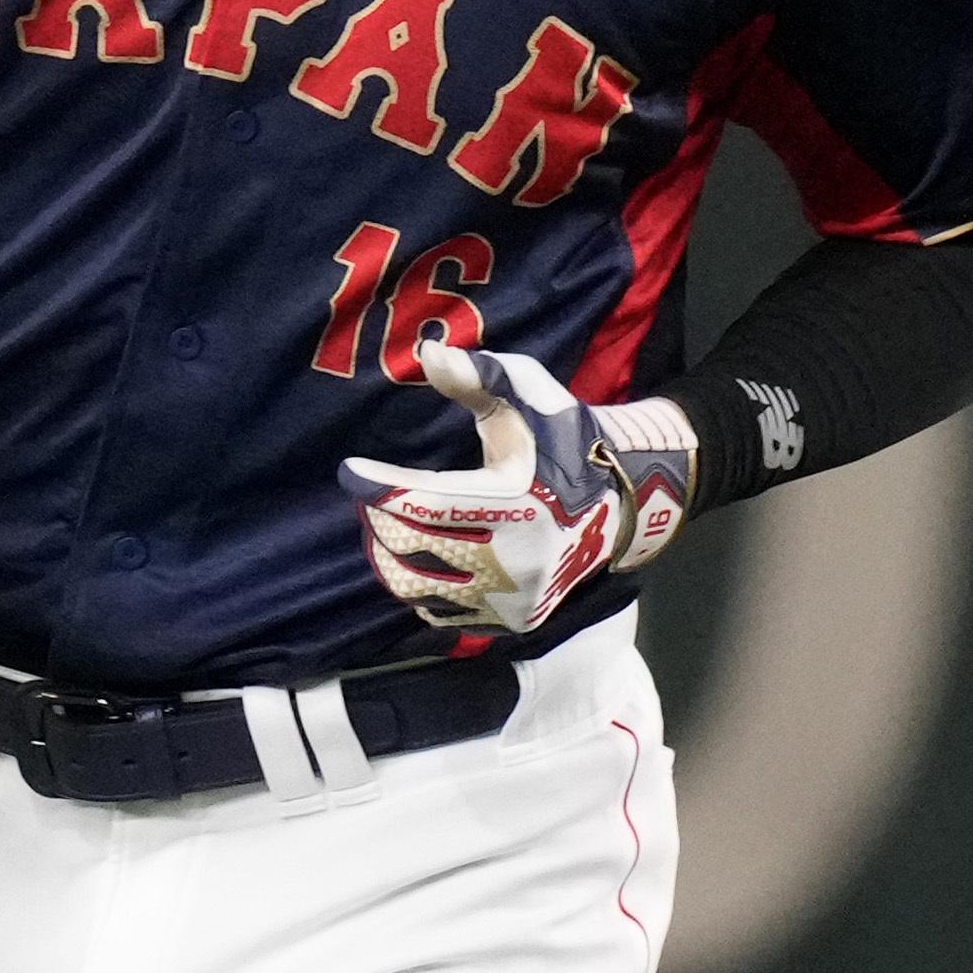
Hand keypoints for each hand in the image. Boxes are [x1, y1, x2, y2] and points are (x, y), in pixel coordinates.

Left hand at [339, 341, 694, 637]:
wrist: (622, 504)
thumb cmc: (566, 441)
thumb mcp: (531, 397)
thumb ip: (478, 377)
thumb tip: (427, 353)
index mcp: (516, 502)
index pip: (425, 500)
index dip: (380, 486)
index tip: (350, 471)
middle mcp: (514, 558)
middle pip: (413, 545)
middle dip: (383, 518)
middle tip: (377, 497)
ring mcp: (513, 595)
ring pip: (419, 587)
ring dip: (394, 555)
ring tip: (393, 527)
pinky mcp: (514, 620)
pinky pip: (443, 613)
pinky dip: (423, 589)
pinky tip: (425, 560)